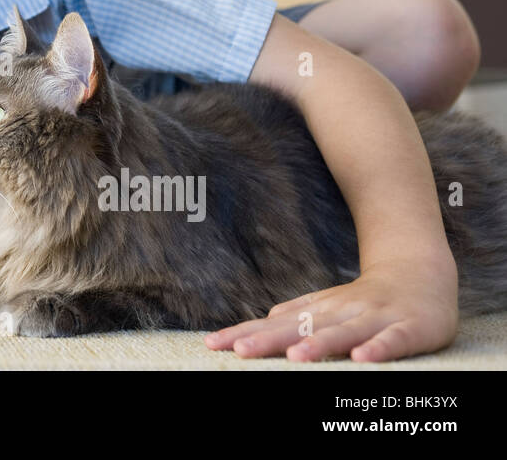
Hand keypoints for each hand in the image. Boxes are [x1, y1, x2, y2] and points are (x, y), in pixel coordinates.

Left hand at [204, 255, 458, 361]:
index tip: (212, 343)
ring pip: (344, 332)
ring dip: (320, 345)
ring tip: (294, 358)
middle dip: (270, 340)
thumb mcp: (328, 305)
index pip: (275, 324)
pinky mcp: (409, 328)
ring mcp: (375, 318)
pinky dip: (379, 349)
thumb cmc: (367, 299)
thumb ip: (297, 315)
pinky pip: (393, 340)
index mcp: (319, 309)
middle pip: (301, 328)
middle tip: (240, 350)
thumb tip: (261, 321)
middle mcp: (341, 312)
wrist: (420, 272)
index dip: (245, 332)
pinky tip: (362, 359)